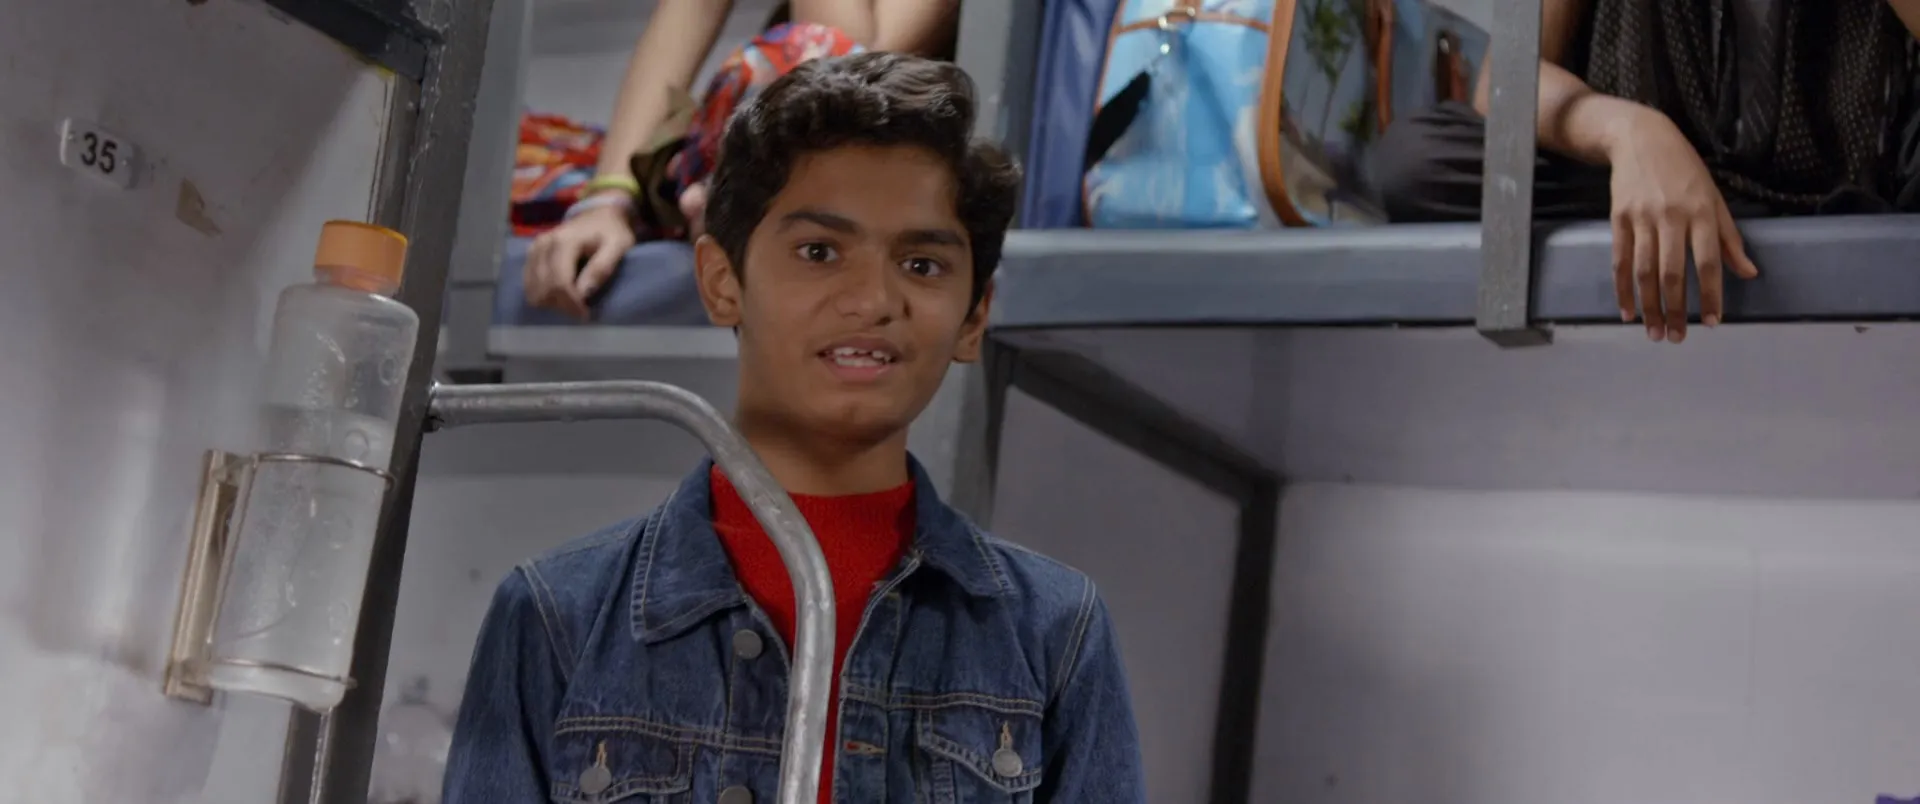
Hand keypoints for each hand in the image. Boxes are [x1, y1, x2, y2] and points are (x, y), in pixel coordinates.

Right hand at [524, 199, 635, 320]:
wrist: (597, 214)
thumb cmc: (611, 232)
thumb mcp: (618, 246)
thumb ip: (602, 268)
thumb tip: (583, 293)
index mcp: (564, 242)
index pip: (559, 282)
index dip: (571, 304)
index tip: (585, 314)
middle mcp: (543, 244)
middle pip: (544, 289)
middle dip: (563, 306)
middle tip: (581, 310)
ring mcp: (534, 249)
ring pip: (533, 290)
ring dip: (552, 303)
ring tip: (572, 303)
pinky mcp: (531, 254)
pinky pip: (528, 284)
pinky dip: (542, 295)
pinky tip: (560, 296)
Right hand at [1603, 107, 1759, 342]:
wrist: (1641, 139)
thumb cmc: (1684, 170)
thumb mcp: (1714, 198)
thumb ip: (1729, 238)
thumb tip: (1748, 272)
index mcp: (1700, 213)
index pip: (1708, 262)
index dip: (1711, 295)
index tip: (1713, 322)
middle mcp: (1670, 217)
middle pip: (1672, 273)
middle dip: (1674, 310)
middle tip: (1676, 338)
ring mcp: (1641, 219)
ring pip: (1644, 272)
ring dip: (1648, 306)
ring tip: (1653, 332)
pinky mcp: (1618, 219)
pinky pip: (1619, 261)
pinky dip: (1622, 289)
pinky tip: (1627, 311)